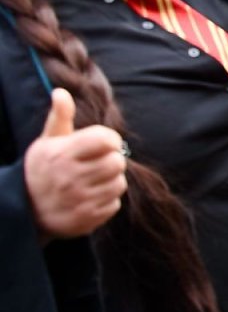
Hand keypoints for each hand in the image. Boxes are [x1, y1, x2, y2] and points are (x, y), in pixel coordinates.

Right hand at [23, 89, 126, 240]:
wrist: (25, 210)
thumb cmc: (43, 169)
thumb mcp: (47, 141)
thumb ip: (59, 117)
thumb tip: (61, 91)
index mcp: (63, 154)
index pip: (106, 140)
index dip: (110, 139)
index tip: (103, 144)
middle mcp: (71, 178)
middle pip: (117, 162)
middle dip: (112, 160)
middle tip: (99, 163)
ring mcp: (79, 201)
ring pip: (119, 183)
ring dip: (111, 180)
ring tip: (94, 180)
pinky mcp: (87, 219)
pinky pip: (114, 204)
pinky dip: (107, 200)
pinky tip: (91, 197)